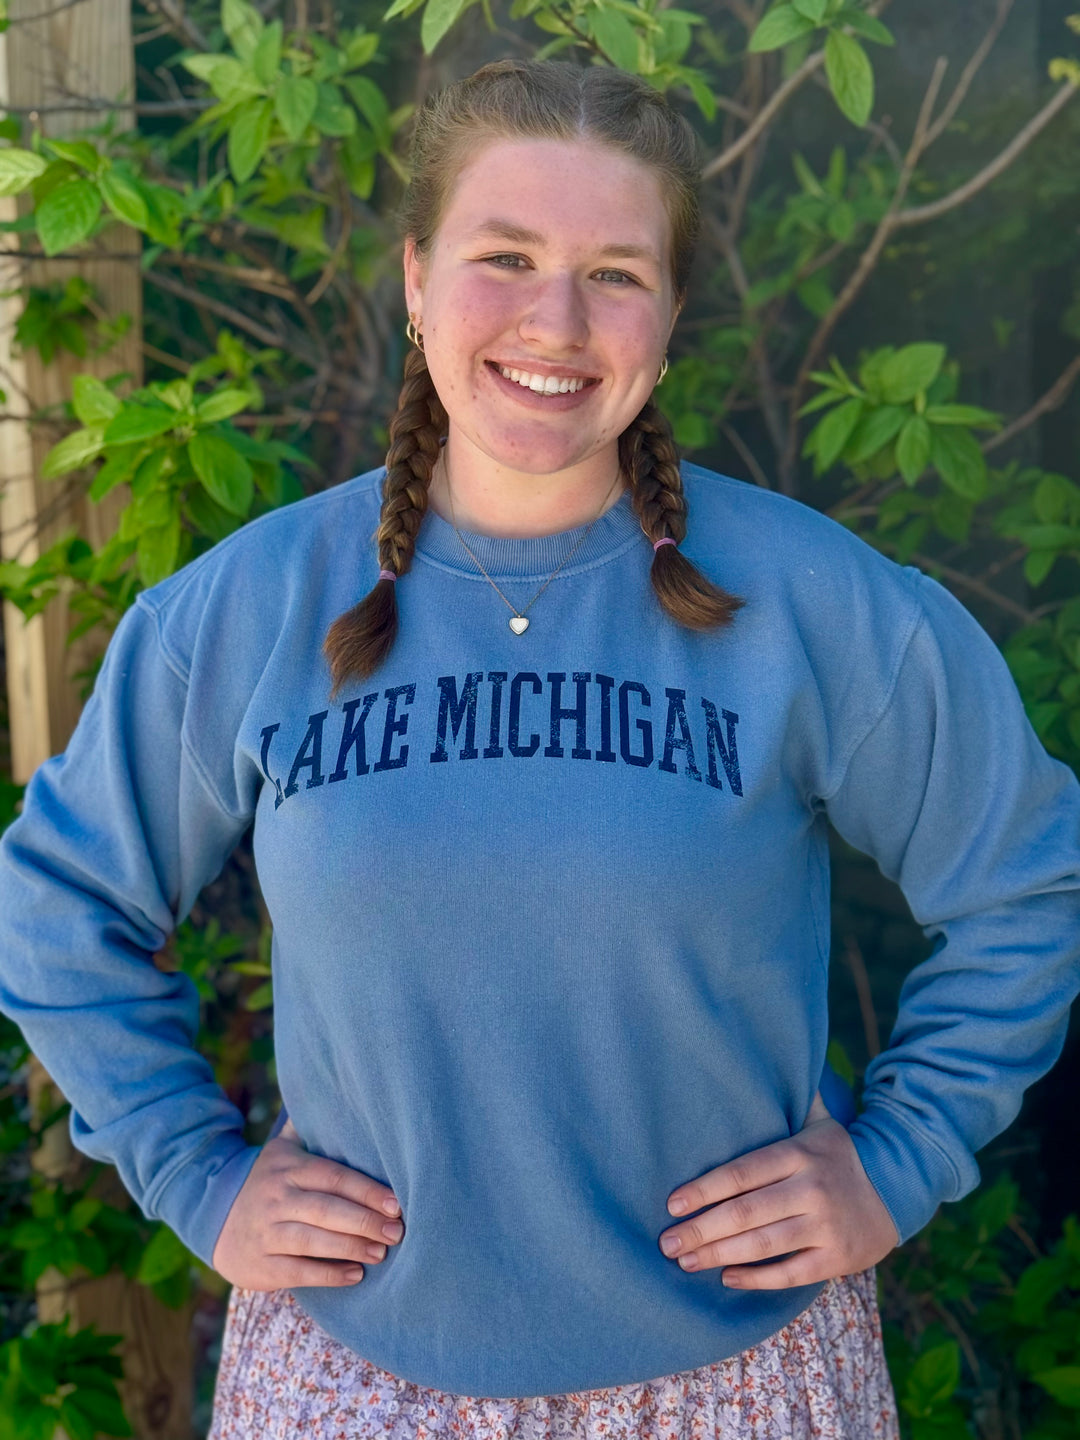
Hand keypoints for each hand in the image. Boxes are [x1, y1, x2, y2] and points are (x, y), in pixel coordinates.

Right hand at [211, 1117, 404, 1289]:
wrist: (214, 1219)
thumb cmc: (267, 1182)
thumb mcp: (280, 1150)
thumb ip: (305, 1126)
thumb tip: (327, 1088)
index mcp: (289, 1168)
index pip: (334, 1177)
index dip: (366, 1190)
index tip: (396, 1203)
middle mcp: (277, 1199)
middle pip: (327, 1210)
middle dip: (365, 1221)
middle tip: (396, 1231)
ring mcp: (267, 1233)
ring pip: (313, 1241)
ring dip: (351, 1248)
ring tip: (381, 1252)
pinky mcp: (261, 1265)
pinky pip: (298, 1271)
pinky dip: (328, 1274)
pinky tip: (356, 1274)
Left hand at [658, 1090, 898, 1288]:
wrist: (894, 1192)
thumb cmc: (837, 1156)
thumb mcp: (819, 1122)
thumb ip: (791, 1099)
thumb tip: (767, 1055)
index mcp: (799, 1154)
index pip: (742, 1173)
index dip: (704, 1190)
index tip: (673, 1203)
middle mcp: (811, 1189)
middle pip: (746, 1213)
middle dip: (701, 1229)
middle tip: (666, 1242)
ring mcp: (825, 1225)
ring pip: (763, 1244)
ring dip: (719, 1255)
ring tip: (685, 1260)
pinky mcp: (836, 1258)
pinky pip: (790, 1273)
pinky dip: (756, 1279)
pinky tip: (726, 1278)